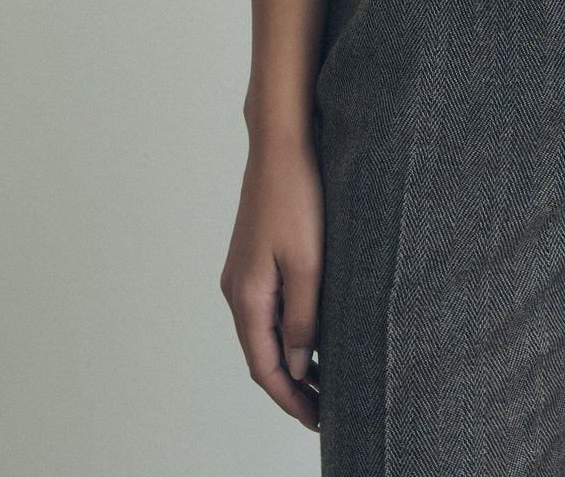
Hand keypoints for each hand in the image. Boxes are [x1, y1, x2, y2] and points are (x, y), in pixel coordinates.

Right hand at [220, 128, 324, 429]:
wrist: (282, 144)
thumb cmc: (297, 195)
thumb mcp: (308, 263)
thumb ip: (303, 317)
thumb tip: (299, 367)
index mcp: (247, 296)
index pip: (265, 367)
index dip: (291, 399)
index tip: (319, 421)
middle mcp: (237, 290)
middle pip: (263, 355)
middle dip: (293, 387)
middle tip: (327, 410)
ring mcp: (244, 273)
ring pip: (266, 332)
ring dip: (293, 360)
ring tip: (327, 381)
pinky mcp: (255, 257)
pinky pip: (269, 308)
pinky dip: (290, 331)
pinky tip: (315, 334)